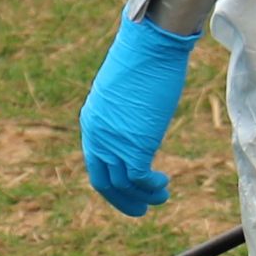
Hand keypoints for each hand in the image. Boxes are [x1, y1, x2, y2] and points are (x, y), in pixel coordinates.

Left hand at [79, 12, 202, 216]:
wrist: (149, 45)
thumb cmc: (143, 61)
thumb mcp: (124, 94)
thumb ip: (124, 116)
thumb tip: (137, 125)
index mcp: (92, 122)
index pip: (96, 163)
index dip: (111, 182)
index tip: (128, 189)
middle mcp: (97, 135)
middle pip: (104, 180)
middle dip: (122, 200)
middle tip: (141, 209)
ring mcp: (114, 141)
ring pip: (123, 184)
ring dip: (143, 196)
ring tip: (161, 196)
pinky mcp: (135, 144)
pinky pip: (139, 179)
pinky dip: (151, 188)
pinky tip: (163, 186)